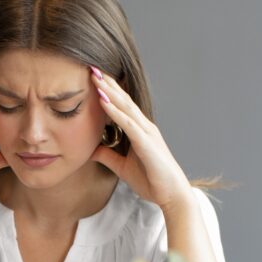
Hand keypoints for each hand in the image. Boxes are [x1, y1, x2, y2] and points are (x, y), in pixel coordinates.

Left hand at [89, 68, 192, 213]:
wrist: (171, 194)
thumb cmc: (151, 180)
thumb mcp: (122, 167)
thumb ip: (108, 156)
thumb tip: (90, 150)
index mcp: (139, 130)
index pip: (121, 105)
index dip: (108, 91)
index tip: (92, 78)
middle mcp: (144, 127)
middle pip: (123, 100)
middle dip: (107, 83)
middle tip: (91, 67)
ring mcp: (147, 133)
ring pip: (125, 107)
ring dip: (109, 91)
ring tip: (95, 76)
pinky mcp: (147, 143)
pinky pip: (128, 124)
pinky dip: (115, 112)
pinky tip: (103, 101)